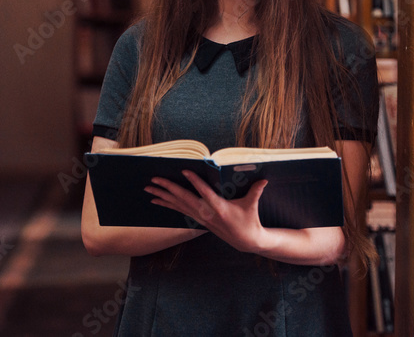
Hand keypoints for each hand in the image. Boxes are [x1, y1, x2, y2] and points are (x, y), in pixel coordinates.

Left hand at [144, 170, 271, 254]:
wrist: (246, 241)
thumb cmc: (249, 221)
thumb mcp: (252, 205)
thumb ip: (256, 191)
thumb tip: (264, 179)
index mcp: (219, 208)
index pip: (204, 192)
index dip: (195, 182)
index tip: (184, 171)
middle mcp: (206, 213)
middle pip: (184, 198)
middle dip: (168, 188)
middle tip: (153, 179)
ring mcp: (200, 217)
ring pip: (178, 205)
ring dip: (162, 196)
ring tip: (148, 189)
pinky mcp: (198, 220)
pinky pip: (179, 210)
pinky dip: (167, 204)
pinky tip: (157, 200)